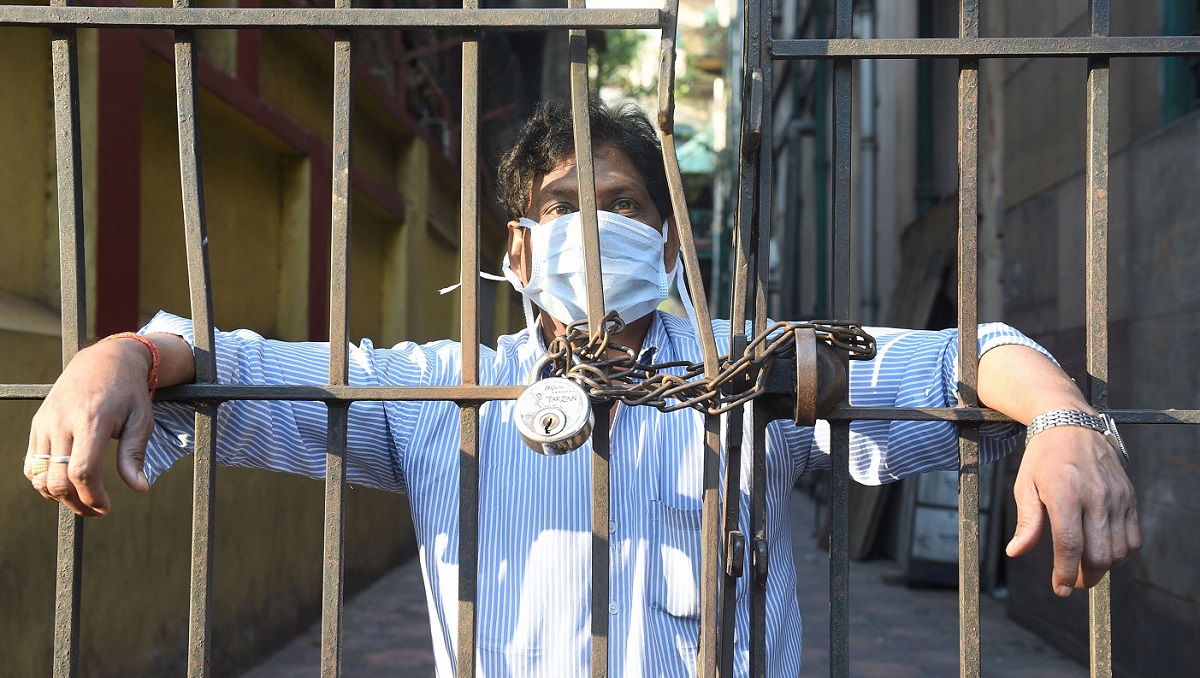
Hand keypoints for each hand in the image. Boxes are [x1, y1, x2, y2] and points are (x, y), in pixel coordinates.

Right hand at [25, 339, 155, 516]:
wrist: (104, 360)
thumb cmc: (128, 392)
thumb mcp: (141, 420)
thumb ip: (134, 455)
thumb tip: (140, 489)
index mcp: (92, 420)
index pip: (82, 471)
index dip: (92, 497)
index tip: (105, 507)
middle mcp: (63, 422)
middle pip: (58, 479)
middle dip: (77, 503)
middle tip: (97, 510)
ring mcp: (45, 423)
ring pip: (39, 476)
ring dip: (58, 495)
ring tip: (82, 499)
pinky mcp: (37, 424)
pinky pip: (31, 464)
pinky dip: (44, 480)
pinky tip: (65, 483)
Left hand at [1005, 425, 1140, 595]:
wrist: (1070, 425)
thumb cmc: (1042, 458)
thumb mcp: (1025, 486)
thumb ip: (1026, 523)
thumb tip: (1015, 552)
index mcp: (1065, 493)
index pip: (1070, 545)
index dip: (1065, 572)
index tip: (1059, 588)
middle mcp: (1095, 495)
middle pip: (1099, 554)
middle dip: (1086, 577)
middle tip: (1072, 583)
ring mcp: (1116, 496)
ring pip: (1119, 550)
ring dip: (1104, 568)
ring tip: (1085, 567)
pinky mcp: (1129, 496)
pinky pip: (1133, 537)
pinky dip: (1121, 553)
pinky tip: (1104, 553)